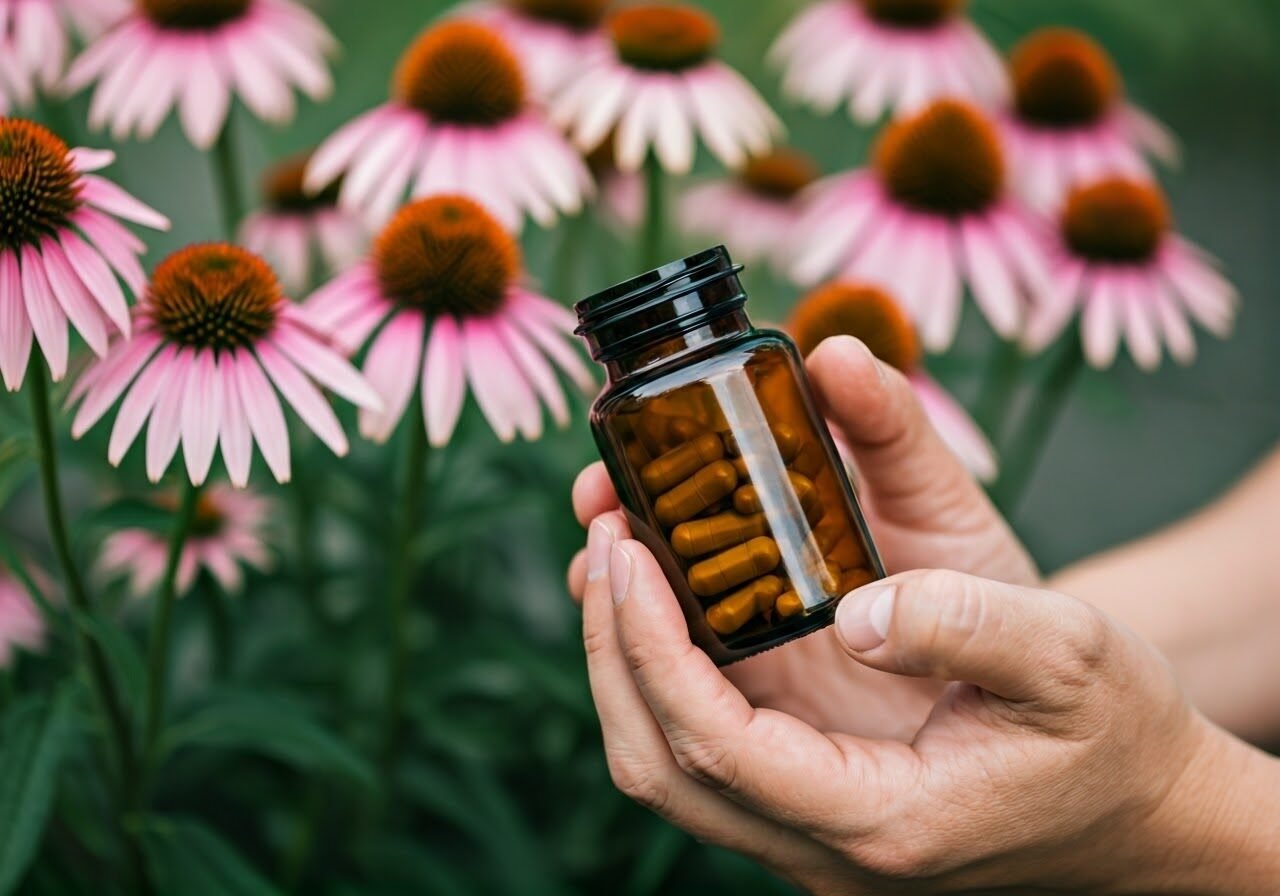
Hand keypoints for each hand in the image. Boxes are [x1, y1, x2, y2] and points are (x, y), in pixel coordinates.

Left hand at [581, 531, 1278, 892]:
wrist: (1141, 808)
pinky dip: (667, 664)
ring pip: (669, 761)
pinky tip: (669, 588)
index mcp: (882, 819)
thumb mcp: (1070, 657)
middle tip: (605, 531)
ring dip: (624, 654)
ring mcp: (811, 824)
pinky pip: (708, 738)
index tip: (625, 553)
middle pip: (660, 766)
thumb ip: (965, 625)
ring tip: (616, 543)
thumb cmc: (1114, 737)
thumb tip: (858, 604)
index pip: (715, 748)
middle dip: (610, 646)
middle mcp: (826, 842)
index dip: (650, 650)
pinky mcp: (813, 791)